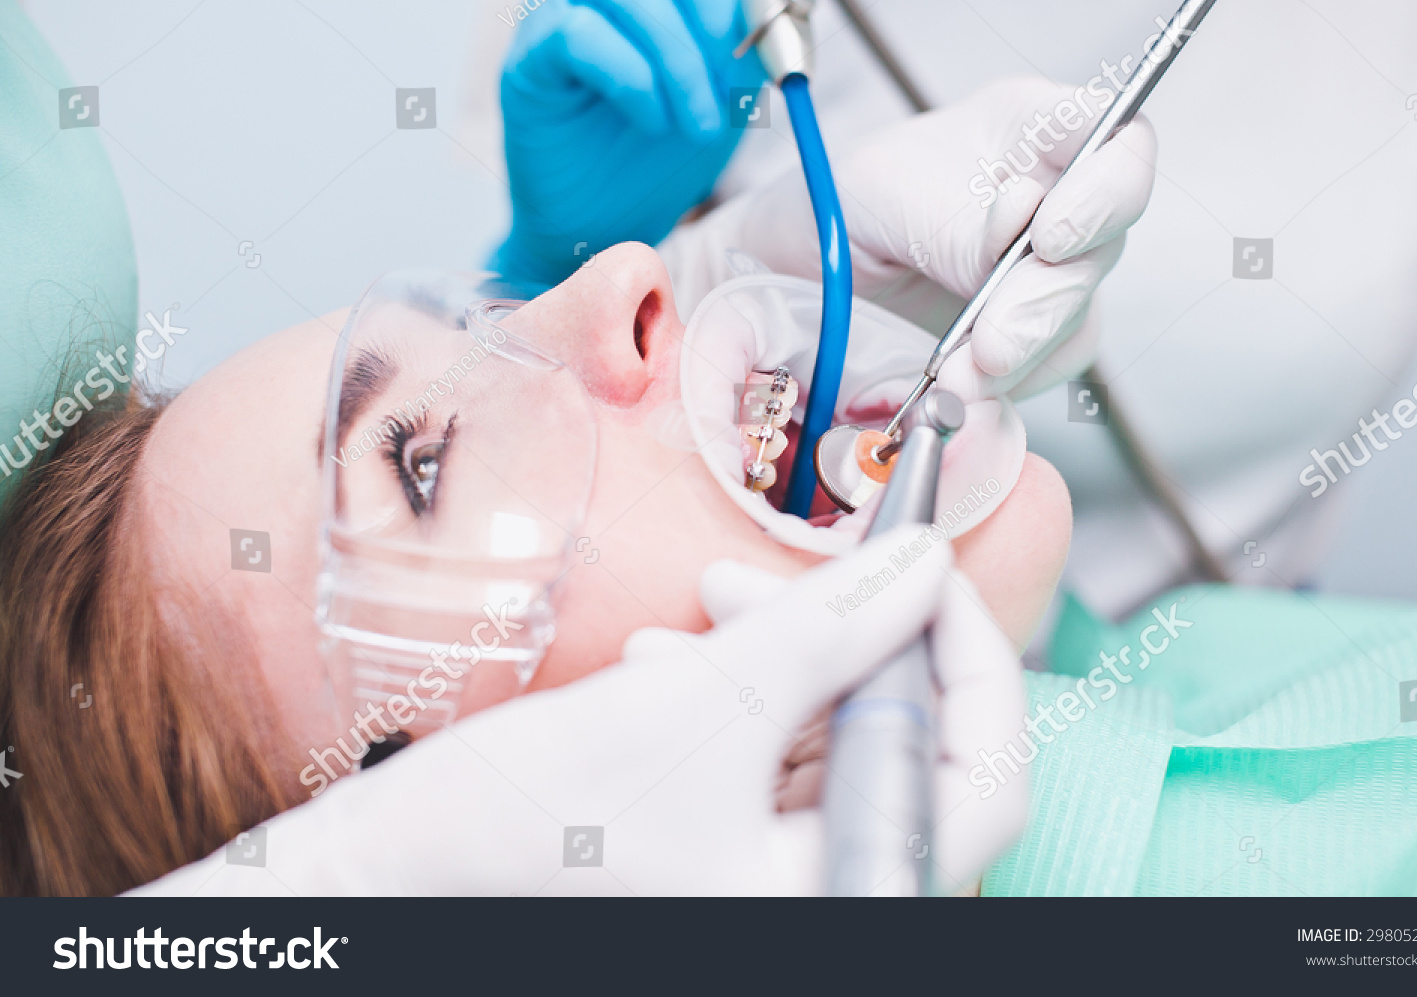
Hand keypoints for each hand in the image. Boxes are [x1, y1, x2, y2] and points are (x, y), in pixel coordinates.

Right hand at [132, 528, 1026, 895]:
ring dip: (780, 662)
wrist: (388, 882)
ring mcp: (771, 884)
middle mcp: (824, 897)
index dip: (967, 654)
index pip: (982, 772)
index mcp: (846, 892)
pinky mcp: (721, 857)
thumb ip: (824, 631)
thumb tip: (920, 565)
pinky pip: (770, 766)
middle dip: (842, 643)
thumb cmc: (518, 836)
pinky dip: (739, 702)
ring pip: (829, 748)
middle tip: (773, 578)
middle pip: (899, 749)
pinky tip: (672, 663)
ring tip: (703, 612)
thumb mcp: (693, 710)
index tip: (923, 568)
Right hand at [495, 0, 824, 285]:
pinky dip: (636, 83)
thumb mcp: (740, 72)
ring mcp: (564, 4)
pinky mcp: (533, 55)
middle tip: (741, 76)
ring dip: (683, 61)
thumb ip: (768, 6)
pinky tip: (655, 121)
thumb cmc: (669, 142)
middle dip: (721, 8)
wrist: (611, 219)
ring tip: (701, 122)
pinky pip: (584, 37)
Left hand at [666, 75, 1155, 395]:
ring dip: (1021, 354)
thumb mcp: (881, 191)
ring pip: (1079, 316)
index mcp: (1026, 130)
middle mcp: (1052, 197)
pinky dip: (1006, 385)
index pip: (1117, 139)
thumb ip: (955, 221)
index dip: (1104, 190)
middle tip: (991, 342)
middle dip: (1044, 302)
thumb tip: (1015, 251)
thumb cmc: (830, 202)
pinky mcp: (1028, 335)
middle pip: (1103, 244)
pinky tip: (961, 385)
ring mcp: (1045, 271)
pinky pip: (1047, 366)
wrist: (787, 277)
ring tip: (958, 374)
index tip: (1050, 237)